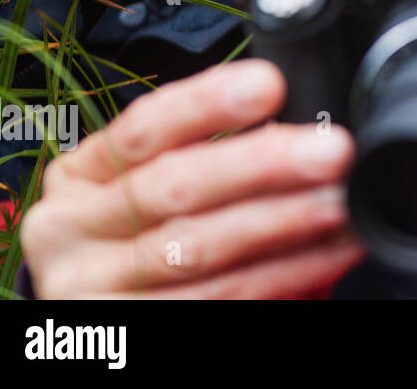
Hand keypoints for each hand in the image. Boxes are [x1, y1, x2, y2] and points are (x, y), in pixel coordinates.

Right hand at [19, 59, 366, 297]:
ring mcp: (95, 288)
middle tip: (331, 150)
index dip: (206, 103)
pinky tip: (324, 255)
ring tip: (341, 204)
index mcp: (81, 177)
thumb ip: (197, 151)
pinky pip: (220, 299)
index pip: (143, 128)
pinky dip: (283, 274)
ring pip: (199, 250)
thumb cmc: (134, 236)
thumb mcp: (138, 186)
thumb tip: (287, 120)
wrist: (93, 318)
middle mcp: (75, 231)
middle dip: (262, 165)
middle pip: (174, 188)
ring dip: (283, 223)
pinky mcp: (130, 331)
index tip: (269, 85)